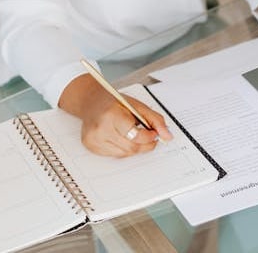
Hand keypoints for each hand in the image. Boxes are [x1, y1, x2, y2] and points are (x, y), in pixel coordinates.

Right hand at [58, 74, 173, 156]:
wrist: (91, 101)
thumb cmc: (114, 102)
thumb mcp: (137, 105)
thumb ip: (155, 120)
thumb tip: (167, 136)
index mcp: (111, 115)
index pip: (135, 136)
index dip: (148, 137)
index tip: (154, 133)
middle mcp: (100, 129)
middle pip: (131, 148)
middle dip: (145, 144)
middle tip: (149, 136)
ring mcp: (94, 140)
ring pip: (124, 154)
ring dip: (134, 147)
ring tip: (133, 134)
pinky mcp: (91, 147)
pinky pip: (115, 155)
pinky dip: (123, 148)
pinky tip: (121, 137)